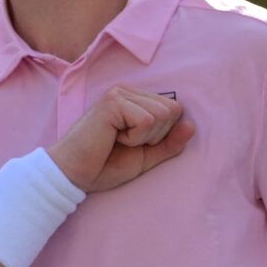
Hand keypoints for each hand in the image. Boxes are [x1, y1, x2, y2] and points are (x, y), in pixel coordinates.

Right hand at [47, 85, 194, 193]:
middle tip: (125, 143)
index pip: (174, 110)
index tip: (133, 144)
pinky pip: (147, 121)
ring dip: (144, 137)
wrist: (74, 175)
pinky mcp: (113, 102)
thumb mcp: (146, 156)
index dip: (161, 135)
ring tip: (118, 140)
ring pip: (162, 114)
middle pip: (172, 111)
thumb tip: (192, 126)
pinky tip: (113, 138)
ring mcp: (119, 93)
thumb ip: (169, 143)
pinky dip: (135, 138)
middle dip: (155, 136)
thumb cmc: (105, 165)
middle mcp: (127, 91)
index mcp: (135, 100)